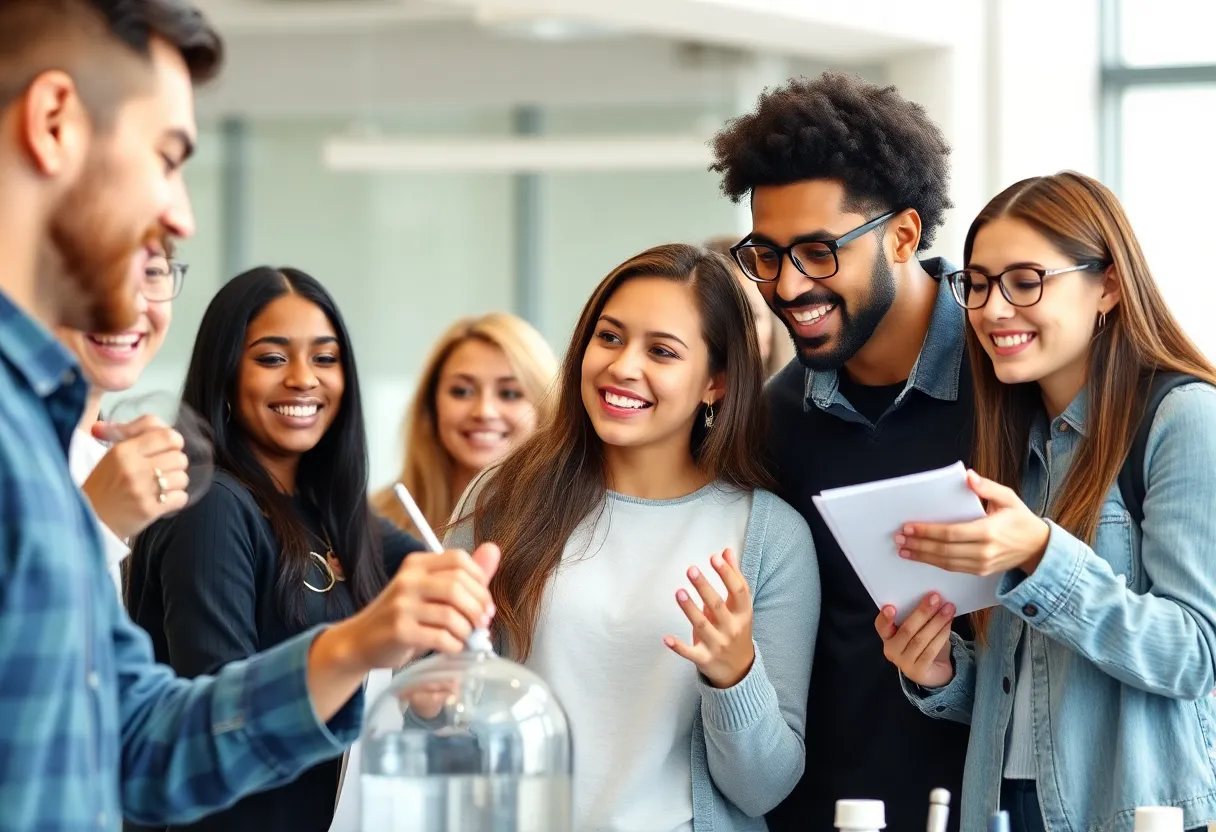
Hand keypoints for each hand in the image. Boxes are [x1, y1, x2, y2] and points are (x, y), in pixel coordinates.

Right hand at [82, 415, 188, 538]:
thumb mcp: (112, 455)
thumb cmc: (102, 486)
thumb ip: (134, 435)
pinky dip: (175, 500)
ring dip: (175, 483)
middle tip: (163, 471)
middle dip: (175, 464)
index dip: (173, 442)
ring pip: (182, 477)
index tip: (166, 450)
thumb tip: (153, 421)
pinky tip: (162, 500)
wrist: (88, 520)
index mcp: (123, 450)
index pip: (168, 436)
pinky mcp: (150, 510)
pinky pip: (181, 497)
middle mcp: (134, 468)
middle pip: (179, 457)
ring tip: (161, 487)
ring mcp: (143, 490)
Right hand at [308, 543, 500, 721]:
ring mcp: (402, 605)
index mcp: (417, 564)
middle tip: (484, 623)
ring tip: (466, 637)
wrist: (360, 641)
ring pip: (451, 614)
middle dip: (478, 607)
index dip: (480, 581)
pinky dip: (454, 645)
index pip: (459, 560)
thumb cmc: (402, 616)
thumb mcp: (430, 591)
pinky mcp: (399, 630)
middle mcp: (408, 579)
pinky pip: (440, 636)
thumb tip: (494, 550)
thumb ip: (463, 576)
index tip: (486, 601)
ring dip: (467, 629)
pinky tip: (453, 647)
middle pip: (457, 586)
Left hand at [664, 549, 754, 688]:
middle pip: (717, 606)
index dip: (728, 574)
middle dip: (704, 587)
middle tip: (691, 569)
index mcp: (743, 614)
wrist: (739, 669)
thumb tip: (726, 551)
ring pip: (702, 625)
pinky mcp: (704, 659)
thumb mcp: (739, 606)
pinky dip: (678, 647)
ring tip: (679, 592)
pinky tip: (666, 638)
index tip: (715, 557)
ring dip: (690, 609)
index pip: (739, 591)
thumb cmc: (736, 629)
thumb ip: (733, 578)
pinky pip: (690, 653)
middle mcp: (732, 629)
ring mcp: (718, 645)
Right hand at [875, 593, 955, 687]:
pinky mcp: (918, 672)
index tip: (891, 607)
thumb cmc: (926, 643)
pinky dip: (941, 635)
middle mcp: (891, 650)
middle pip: (906, 630)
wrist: (936, 671)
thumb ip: (919, 616)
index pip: (881, 626)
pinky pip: (930, 651)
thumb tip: (932, 598)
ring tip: (948, 609)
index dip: (885, 617)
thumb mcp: (919, 628)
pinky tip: (948, 624)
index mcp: (887, 636)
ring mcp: (903, 663)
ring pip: (920, 639)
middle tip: (935, 598)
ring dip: (936, 622)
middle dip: (922, 612)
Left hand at [895, 469, 1050, 575]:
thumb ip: (987, 487)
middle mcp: (984, 551)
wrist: (1038, 548)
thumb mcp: (1009, 498)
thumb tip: (968, 476)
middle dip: (919, 544)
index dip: (928, 531)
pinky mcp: (981, 572)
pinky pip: (953, 569)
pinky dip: (935, 563)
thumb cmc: (1021, 519)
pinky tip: (922, 557)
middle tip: (899, 538)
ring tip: (904, 549)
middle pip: (944, 550)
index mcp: (989, 531)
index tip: (909, 526)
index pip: (951, 533)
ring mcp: (983, 565)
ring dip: (922, 556)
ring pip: (946, 563)